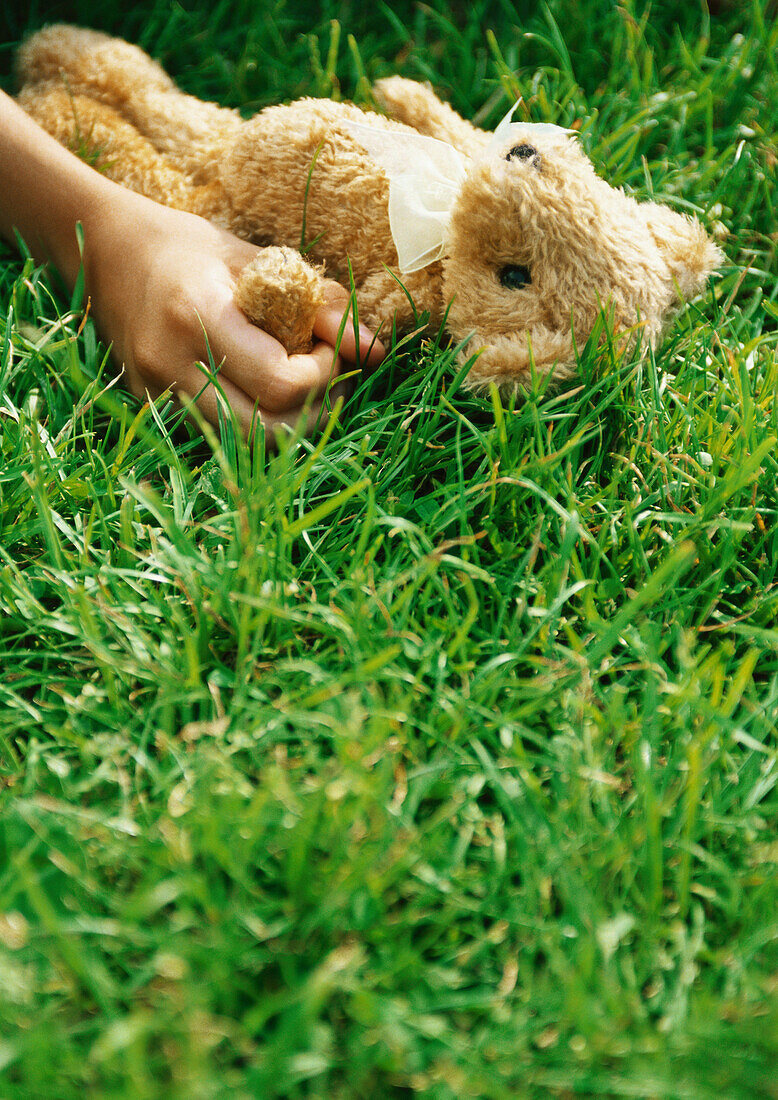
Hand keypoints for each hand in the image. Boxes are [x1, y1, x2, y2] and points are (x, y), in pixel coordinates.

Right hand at [82, 195, 384, 438]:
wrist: (106, 252)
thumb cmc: (190, 248)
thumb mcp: (260, 259)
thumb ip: (321, 304)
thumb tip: (376, 351)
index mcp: (199, 314)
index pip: (281, 382)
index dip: (323, 374)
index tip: (329, 348)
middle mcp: (172, 363)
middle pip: (267, 432)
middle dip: (314, 413)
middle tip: (329, 382)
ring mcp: (158, 393)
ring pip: (244, 446)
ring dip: (288, 426)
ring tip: (304, 391)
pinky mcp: (153, 408)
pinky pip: (219, 435)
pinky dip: (254, 421)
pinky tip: (265, 394)